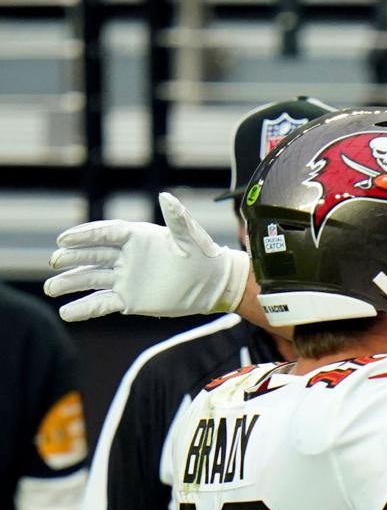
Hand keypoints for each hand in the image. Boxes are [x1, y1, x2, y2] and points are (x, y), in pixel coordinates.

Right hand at [44, 192, 249, 320]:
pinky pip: (102, 303)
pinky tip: (66, 313)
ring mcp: (124, 278)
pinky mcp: (128, 299)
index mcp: (136, 237)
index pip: (104, 233)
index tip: (64, 239)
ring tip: (52, 288)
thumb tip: (166, 196)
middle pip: (92, 256)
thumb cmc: (202, 255)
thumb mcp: (190, 237)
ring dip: (71, 283)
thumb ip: (176, 219)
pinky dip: (85, 308)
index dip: (84, 236)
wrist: (212, 284)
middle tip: (55, 261)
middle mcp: (125, 256)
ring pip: (91, 279)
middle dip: (72, 259)